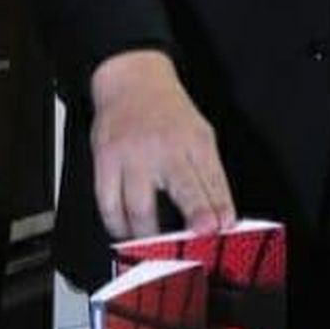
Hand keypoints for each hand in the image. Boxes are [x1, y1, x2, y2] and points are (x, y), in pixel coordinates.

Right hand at [88, 49, 235, 239]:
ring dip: (150, 235)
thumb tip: (222, 218)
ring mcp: (132, 155)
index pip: (212, 180)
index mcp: (194, 141)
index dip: (219, 207)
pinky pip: (109, 203)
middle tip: (197, 239)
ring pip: (140, 207)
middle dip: (194, 216)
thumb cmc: (168, 113)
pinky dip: (118, 224)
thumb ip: (210, 178)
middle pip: (182, 189)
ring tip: (157, 247)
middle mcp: (164, 147)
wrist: (132, 81)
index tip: (223, 227)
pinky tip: (126, 230)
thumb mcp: (200, 136)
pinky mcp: (105, 160)